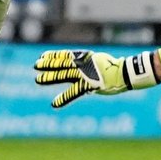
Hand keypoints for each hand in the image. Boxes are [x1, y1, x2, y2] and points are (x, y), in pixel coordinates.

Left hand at [34, 49, 158, 107]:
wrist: (125, 73)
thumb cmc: (116, 67)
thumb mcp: (100, 61)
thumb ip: (89, 64)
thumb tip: (82, 66)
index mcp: (85, 57)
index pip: (64, 55)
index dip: (53, 56)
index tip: (42, 56)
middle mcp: (82, 64)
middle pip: (60, 64)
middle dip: (47, 65)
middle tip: (35, 66)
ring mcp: (84, 74)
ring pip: (63, 75)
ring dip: (49, 77)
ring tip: (37, 79)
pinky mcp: (88, 85)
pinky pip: (73, 93)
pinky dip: (63, 99)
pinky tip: (54, 104)